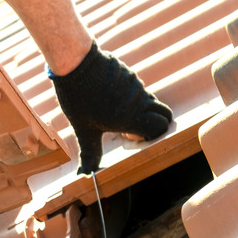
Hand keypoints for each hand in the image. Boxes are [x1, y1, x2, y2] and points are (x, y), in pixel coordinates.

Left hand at [51, 43, 172, 173]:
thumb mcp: (83, 128)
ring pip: (148, 98)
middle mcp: (139, 100)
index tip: (133, 134)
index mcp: (131, 117)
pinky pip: (135, 85)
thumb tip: (85, 175)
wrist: (74, 62)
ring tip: (112, 106)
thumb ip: (90, 152)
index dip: (153, 133)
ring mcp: (135, 83)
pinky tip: (106, 92)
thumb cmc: (79, 98)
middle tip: (134, 124)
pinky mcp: (128, 72)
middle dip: (156, 120)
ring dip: (138, 106)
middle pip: (163, 112)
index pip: (162, 126)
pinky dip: (128, 92)